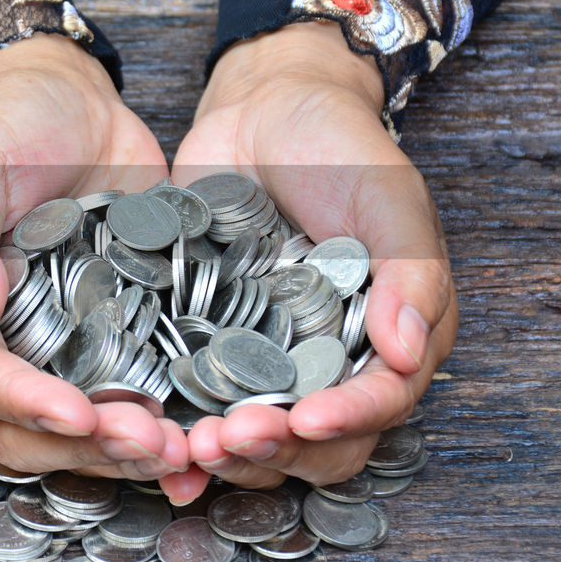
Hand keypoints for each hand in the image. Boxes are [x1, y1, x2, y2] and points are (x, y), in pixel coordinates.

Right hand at [0, 34, 204, 499]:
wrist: (72, 104)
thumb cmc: (7, 125)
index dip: (22, 402)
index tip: (76, 414)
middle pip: (22, 428)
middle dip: (82, 446)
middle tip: (146, 440)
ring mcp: (51, 349)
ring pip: (74, 433)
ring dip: (123, 452)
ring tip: (179, 449)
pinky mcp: (106, 343)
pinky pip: (125, 401)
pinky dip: (158, 428)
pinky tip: (196, 443)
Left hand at [172, 21, 457, 488]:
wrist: (265, 107)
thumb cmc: (343, 147)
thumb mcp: (389, 198)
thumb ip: (410, 275)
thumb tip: (409, 355)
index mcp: (385, 338)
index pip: (378, 404)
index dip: (347, 420)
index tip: (306, 420)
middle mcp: (325, 361)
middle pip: (314, 443)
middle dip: (276, 452)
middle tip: (230, 438)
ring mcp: (262, 356)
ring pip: (252, 435)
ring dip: (224, 454)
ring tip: (187, 448)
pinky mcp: (203, 341)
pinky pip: (192, 397)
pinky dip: (174, 428)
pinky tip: (150, 439)